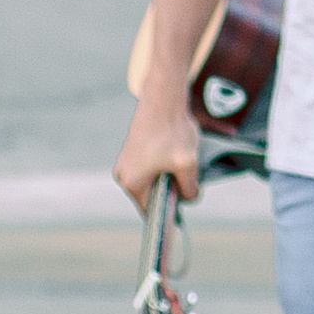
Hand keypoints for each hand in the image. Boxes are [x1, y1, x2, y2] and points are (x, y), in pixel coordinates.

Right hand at [115, 94, 201, 213]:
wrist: (163, 99)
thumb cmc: (172, 132)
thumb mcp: (187, 165)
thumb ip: (190, 188)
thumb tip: (189, 198)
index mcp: (132, 183)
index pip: (150, 211)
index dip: (168, 214)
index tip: (184, 214)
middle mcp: (124, 175)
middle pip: (153, 196)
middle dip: (172, 191)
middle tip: (188, 179)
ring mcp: (127, 163)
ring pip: (154, 181)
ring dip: (170, 176)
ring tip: (181, 161)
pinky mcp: (133, 152)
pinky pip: (151, 168)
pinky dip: (166, 165)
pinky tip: (176, 152)